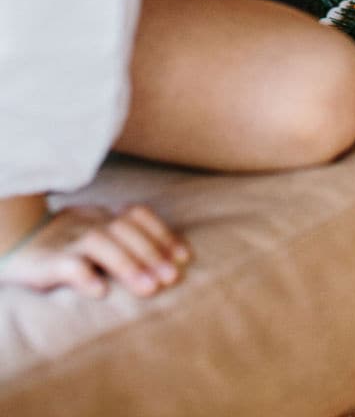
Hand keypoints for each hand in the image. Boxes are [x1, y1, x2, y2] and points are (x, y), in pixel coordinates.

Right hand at [0, 205, 190, 298]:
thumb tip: (168, 262)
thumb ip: (125, 243)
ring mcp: (69, 240)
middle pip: (125, 230)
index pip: (138, 215)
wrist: (15, 241)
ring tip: (149, 289)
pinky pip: (68, 265)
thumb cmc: (67, 244)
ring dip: (128, 265)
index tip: (184, 257)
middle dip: (152, 253)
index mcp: (104, 216)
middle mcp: (90, 223)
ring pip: (101, 244)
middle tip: (171, 278)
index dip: (162, 233)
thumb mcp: (97, 236)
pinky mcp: (48, 261)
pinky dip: (84, 276)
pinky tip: (99, 293)